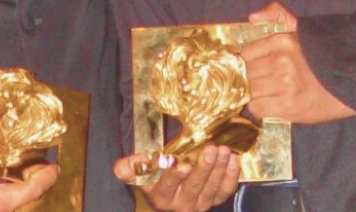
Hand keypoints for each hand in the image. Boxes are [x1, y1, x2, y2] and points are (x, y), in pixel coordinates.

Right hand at [113, 145, 239, 210]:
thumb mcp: (138, 173)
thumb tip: (122, 166)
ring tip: (223, 150)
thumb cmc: (153, 176)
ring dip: (219, 169)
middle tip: (211, 149)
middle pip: (194, 187)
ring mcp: (200, 205)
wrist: (170, 191)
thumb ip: (129, 168)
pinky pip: (225, 192)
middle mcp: (180, 206)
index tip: (181, 162)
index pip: (167, 187)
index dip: (174, 176)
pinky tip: (233, 160)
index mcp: (160, 198)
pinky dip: (231, 177)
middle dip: (204, 168)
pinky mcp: (214, 201)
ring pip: (212, 189)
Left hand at [243, 1, 355, 124]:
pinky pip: (257, 107)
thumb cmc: (321, 60)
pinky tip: (275, 103)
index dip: (252, 61)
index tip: (260, 67)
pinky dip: (262, 108)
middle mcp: (281, 61)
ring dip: (259, 94)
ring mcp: (284, 84)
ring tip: (273, 93)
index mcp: (283, 41)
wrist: (348, 87)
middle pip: (248, 72)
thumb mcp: (302, 31)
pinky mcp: (287, 105)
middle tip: (268, 81)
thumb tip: (252, 17)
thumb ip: (277, 16)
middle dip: (255, 78)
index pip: (247, 53)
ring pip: (251, 90)